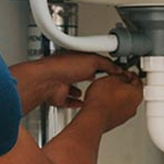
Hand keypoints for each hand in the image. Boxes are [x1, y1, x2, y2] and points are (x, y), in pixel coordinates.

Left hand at [9, 53, 123, 113]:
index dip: (102, 66)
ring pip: (74, 89)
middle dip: (91, 78)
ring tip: (92, 95)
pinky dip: (75, 103)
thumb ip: (106, 64)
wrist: (47, 80)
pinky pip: (68, 101)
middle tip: (102, 83)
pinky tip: (81, 104)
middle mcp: (68, 70)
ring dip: (82, 92)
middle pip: (82, 75)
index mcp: (75, 59)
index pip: (91, 61)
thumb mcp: (92, 60)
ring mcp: (62, 84)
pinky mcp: (58, 97)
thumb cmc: (64, 66)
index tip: (112, 72)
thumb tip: (116, 67)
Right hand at [82, 71, 142, 132]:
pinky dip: (112, 105)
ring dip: (117, 96)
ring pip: (124, 101)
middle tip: (113, 81)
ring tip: (105, 92)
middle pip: (131, 91)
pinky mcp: (117, 120)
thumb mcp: (111, 78)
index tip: (122, 72)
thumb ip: (120, 75)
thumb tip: (122, 76)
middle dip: (123, 85)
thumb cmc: (102, 99)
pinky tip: (103, 102)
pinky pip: (117, 109)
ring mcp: (126, 115)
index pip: (137, 79)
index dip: (128, 73)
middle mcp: (134, 105)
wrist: (93, 117)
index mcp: (137, 93)